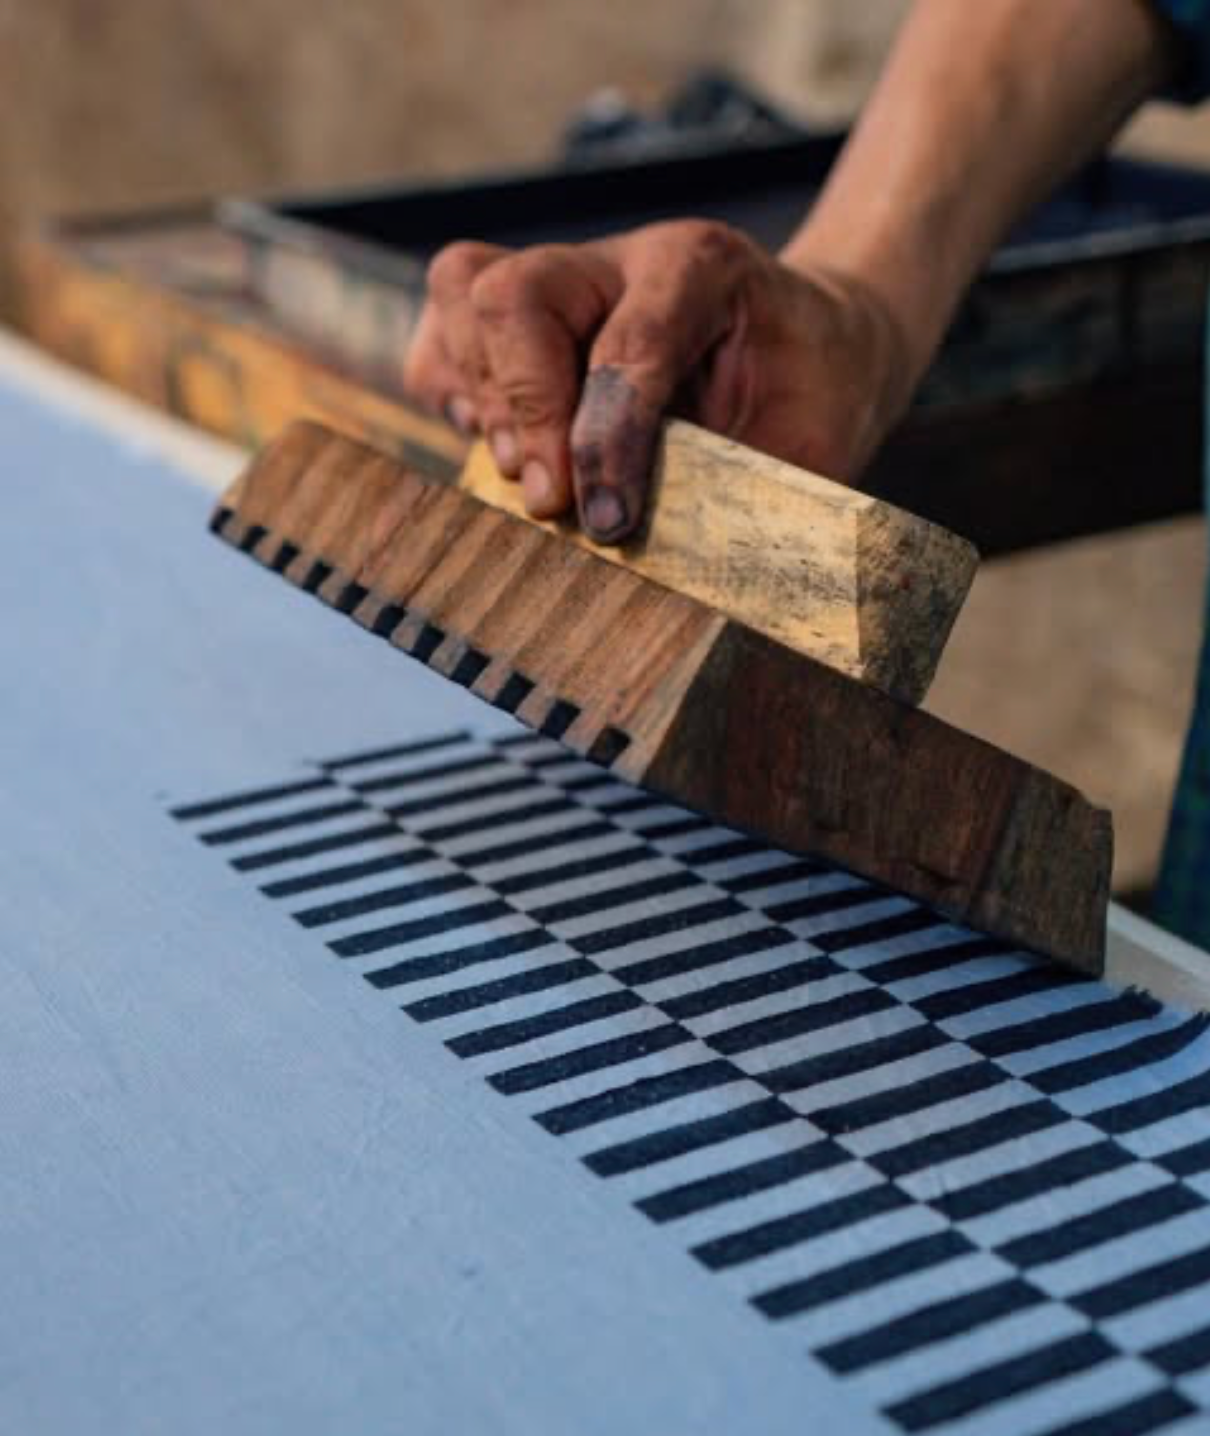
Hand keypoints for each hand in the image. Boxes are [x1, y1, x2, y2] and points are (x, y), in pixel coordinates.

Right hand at [403, 220, 913, 541]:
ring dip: (481, 396)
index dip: (607, 437)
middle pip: (515, 293)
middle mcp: (620, 259)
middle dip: (525, 408)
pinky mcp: (523, 320)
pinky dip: (450, 389)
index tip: (609, 521)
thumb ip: (749, 490)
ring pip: (463, 292)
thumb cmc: (810, 400)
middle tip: (555, 501)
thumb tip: (671, 560)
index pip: (630, 340)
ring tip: (530, 472)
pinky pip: (444, 330)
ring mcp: (565, 279)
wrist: (811, 352)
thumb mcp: (809, 446)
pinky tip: (505, 445)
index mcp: (704, 268)